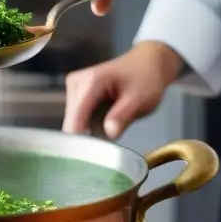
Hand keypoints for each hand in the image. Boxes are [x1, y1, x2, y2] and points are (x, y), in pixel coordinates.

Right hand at [63, 42, 185, 138]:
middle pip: (72, 123)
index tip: (92, 158)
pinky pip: (78, 119)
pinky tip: (105, 123)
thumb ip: (124, 115)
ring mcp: (73, 88)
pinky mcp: (75, 95)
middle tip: (110, 143)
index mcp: (90, 82)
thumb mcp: (141, 99)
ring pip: (74, 123)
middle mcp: (75, 83)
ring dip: (90, 131)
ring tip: (111, 128)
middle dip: (88, 136)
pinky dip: (91, 126)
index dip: (82, 141)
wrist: (148, 63)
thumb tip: (109, 133)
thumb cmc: (146, 79)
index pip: (76, 119)